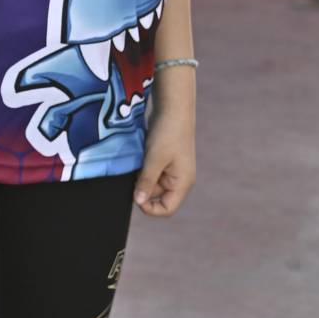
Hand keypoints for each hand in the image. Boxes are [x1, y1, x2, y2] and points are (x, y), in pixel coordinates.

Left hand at [134, 98, 195, 217]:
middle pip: (156, 197)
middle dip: (143, 188)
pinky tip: (140, 157)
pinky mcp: (163, 161)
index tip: (135, 196)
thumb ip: (146, 182)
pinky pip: (149, 172)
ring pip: (150, 184)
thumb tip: (138, 202)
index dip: (150, 208)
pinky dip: (142, 168)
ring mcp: (171, 170)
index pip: (167, 209)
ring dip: (141, 177)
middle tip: (136, 173)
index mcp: (182, 183)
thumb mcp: (154, 160)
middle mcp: (178, 180)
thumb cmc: (168, 133)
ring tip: (139, 162)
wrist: (173, 108)